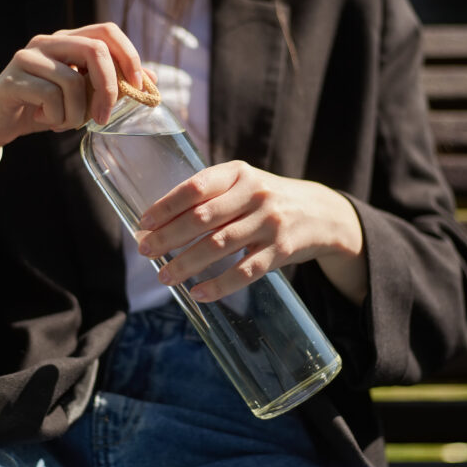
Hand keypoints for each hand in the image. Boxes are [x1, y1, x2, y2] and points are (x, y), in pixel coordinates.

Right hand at [0, 22, 143, 166]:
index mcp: (68, 40)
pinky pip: (51, 97)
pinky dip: (57, 117)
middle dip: (108, 89)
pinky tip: (48, 121)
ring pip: (73, 80)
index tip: (139, 86)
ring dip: (77, 112)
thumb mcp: (83, 97)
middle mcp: (49, 42)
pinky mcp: (14, 80)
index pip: (107, 31)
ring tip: (66, 123)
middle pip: (94, 50)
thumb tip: (152, 80)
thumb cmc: (43, 108)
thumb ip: (112, 85)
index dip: (129, 55)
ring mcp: (29, 58)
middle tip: (104, 117)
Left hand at [136, 160, 367, 303]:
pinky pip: (245, 272)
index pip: (196, 187)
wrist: (321, 213)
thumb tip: (157, 224)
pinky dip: (219, 285)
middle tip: (145, 251)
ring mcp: (269, 223)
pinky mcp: (281, 251)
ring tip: (164, 276)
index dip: (167, 205)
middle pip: (203, 217)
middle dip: (169, 236)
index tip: (144, 223)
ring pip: (220, 245)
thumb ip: (209, 196)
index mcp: (238, 173)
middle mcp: (255, 194)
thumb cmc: (266, 199)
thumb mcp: (243, 183)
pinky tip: (197, 293)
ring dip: (187, 263)